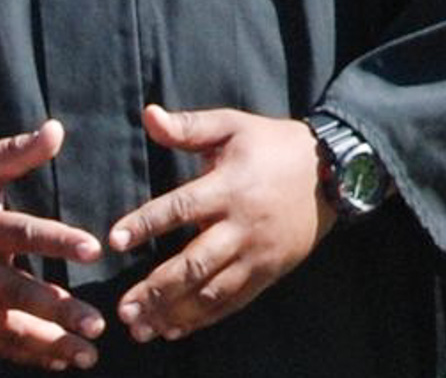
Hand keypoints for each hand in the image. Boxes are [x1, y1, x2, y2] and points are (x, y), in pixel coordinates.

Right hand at [0, 119, 104, 369]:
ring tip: (87, 356)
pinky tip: (60, 360)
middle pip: (18, 293)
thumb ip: (18, 152)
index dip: (58, 241)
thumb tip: (58, 129)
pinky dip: (28, 355)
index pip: (22, 233)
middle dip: (58, 312)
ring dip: (49, 346)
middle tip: (97, 322)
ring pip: (9, 330)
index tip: (94, 249)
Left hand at [108, 104, 335, 343]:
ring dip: (174, 313)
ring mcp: (256, 255)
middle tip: (124, 308)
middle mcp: (241, 226)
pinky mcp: (267, 273)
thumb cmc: (272, 145)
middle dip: (156, 288)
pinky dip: (203, 319)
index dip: (146, 224)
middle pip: (194, 263)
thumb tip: (148, 115)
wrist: (330, 173)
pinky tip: (175, 330)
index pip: (180, 208)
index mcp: (228, 187)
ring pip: (211, 292)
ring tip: (142, 328)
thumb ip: (188, 126)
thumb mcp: (231, 125)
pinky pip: (232, 302)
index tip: (115, 240)